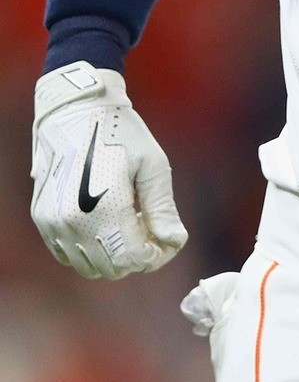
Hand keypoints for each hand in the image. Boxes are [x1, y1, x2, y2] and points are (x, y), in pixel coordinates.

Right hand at [30, 63, 187, 277]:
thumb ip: (163, 210)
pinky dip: (90, 250)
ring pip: (88, 266)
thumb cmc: (121, 135)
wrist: (75, 113)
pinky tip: (106, 225)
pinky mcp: (42, 219)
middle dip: (138, 257)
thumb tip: (174, 242)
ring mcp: (53, 223)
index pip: (133, 259)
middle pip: (111, 268)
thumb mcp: (153, 167)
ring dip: (113, 256)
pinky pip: (67, 254)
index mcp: (104, 208)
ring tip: (129, 224)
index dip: (157, 257)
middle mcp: (73, 222)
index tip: (168, 240)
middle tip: (152, 230)